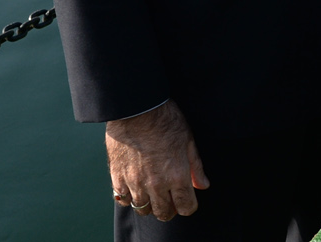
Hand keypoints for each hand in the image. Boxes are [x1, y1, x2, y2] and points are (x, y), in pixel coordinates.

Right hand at [106, 101, 208, 220]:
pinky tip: (133, 187)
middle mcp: (156, 184)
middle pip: (164, 213)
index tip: (186, 199)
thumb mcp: (188, 139)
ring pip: (142, 209)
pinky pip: (122, 199)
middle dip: (169, 209)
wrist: (135, 108)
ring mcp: (135, 182)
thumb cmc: (164, 119)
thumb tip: (203, 185)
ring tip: (151, 193)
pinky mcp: (117, 176)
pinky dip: (128, 197)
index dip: (188, 206)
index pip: (186, 207)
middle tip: (169, 198)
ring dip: (149, 204)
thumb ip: (195, 166)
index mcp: (177, 176)